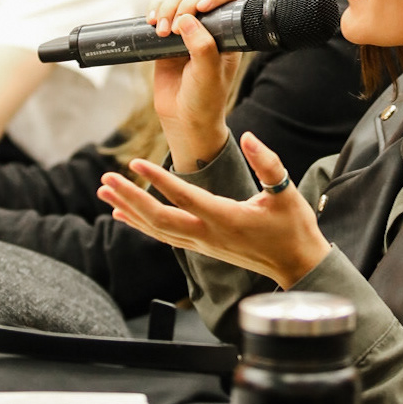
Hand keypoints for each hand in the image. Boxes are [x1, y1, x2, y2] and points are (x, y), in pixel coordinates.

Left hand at [97, 130, 329, 287]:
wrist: (297, 265)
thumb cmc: (294, 228)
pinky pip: (164, 236)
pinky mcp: (202, 247)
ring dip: (129, 209)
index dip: (157, 179)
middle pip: (159, 218)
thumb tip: (249, 137)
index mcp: (225, 218)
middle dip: (129, 198)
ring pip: (157, 229)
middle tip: (106, 179)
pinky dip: (141, 225)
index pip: (183, 197)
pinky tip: (123, 215)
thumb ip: (268, 163)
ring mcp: (202, 244)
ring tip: (104, 191)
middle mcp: (208, 235)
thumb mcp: (287, 192)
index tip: (135, 162)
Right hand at [145, 0, 248, 171]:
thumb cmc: (204, 100)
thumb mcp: (208, 75)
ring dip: (166, 6)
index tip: (202, 8)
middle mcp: (211, 27)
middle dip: (184, 3)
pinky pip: (161, 8)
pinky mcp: (168, 34)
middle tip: (174, 30)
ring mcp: (188, 28)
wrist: (184, 120)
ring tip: (161, 32)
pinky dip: (154, 9)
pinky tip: (151, 23)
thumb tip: (187, 19)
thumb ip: (202, 47)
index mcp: (230, 33)